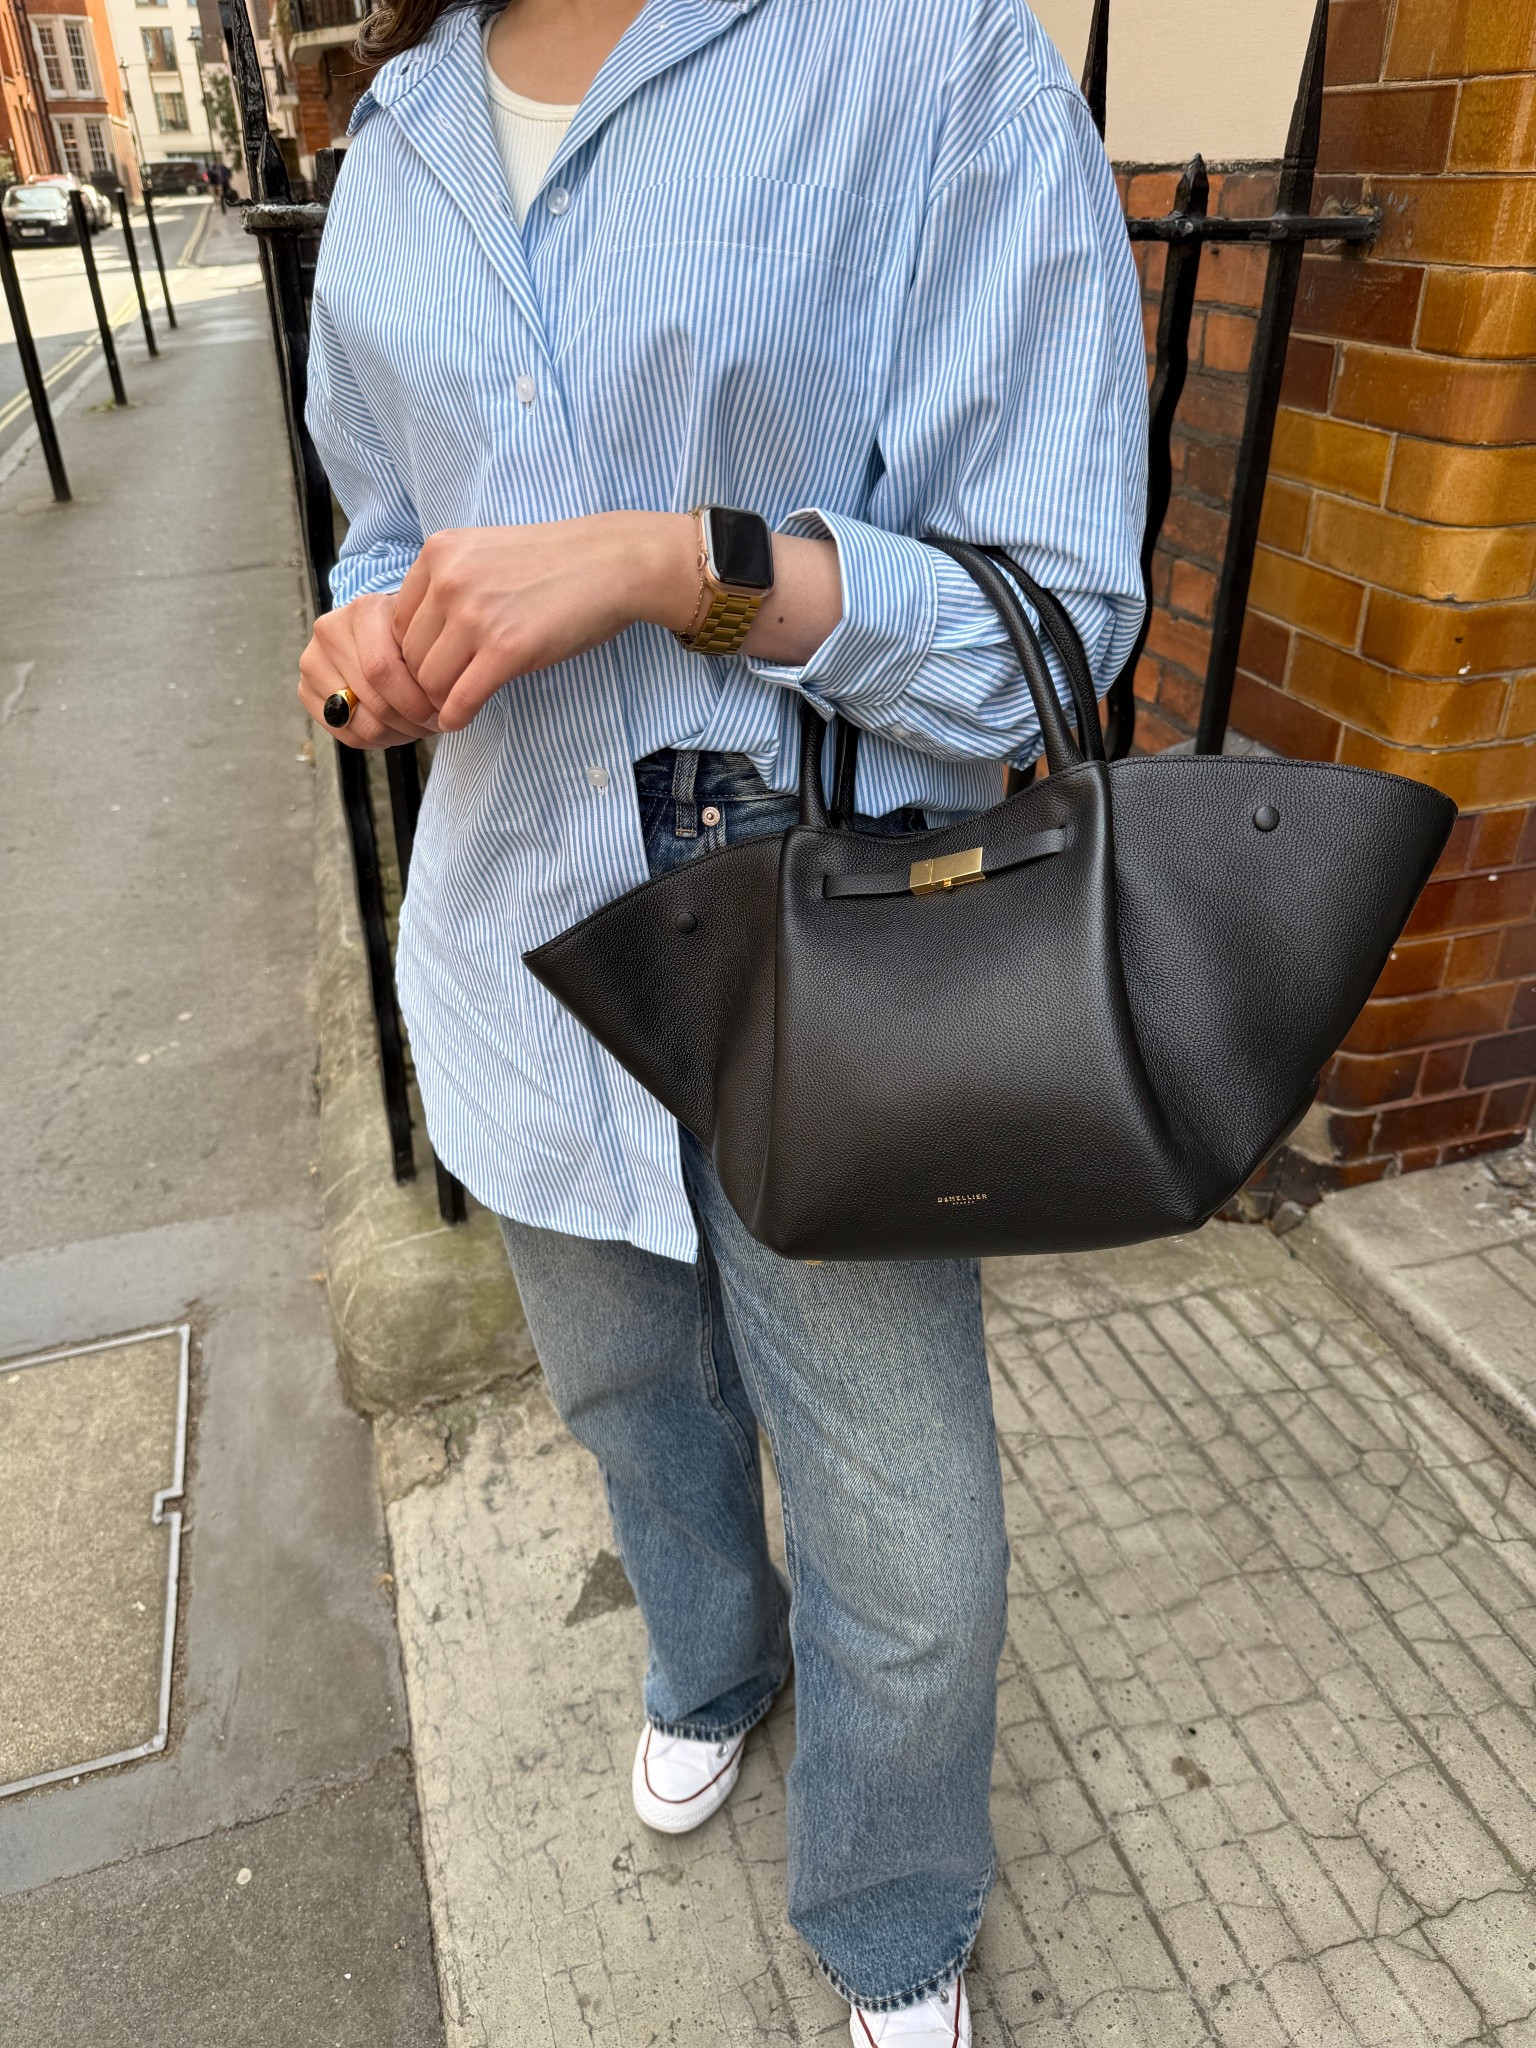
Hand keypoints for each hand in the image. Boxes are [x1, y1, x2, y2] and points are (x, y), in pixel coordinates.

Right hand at [298, 592, 441, 749]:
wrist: (377, 628)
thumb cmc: (408, 632)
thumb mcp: (425, 632)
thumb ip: (433, 659)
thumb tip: (446, 706)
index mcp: (363, 611)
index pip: (382, 670)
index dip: (416, 702)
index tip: (442, 712)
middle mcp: (329, 632)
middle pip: (374, 700)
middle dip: (412, 722)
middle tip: (434, 725)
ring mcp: (312, 662)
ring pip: (361, 723)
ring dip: (397, 735)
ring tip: (418, 727)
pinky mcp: (305, 691)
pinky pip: (345, 733)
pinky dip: (376, 741)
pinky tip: (394, 729)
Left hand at [394, 513, 698, 731]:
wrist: (612, 563)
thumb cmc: (555, 565)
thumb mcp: (485, 554)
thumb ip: (448, 584)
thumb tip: (418, 639)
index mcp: (438, 552)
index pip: (395, 622)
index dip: (410, 654)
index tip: (432, 669)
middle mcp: (449, 580)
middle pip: (407, 655)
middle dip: (422, 682)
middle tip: (441, 696)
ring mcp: (476, 615)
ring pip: (428, 682)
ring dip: (439, 702)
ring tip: (455, 706)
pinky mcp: (506, 649)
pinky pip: (459, 700)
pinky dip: (456, 717)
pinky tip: (464, 718)